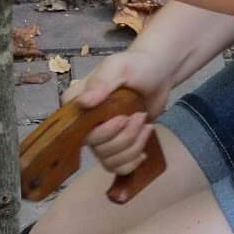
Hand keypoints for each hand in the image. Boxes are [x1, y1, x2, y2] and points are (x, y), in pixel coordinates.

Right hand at [68, 47, 174, 179]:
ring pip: (108, 160)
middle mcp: (84, 123)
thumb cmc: (136, 66)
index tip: (122, 117)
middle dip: (124, 136)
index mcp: (77, 102)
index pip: (75, 130)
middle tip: (139, 116)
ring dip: (133, 146)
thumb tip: (83, 103)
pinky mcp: (116, 147)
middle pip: (97, 148)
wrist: (159, 74)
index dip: (102, 131)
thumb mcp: (119, 67)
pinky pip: (117, 167)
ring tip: (145, 125)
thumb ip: (101, 82)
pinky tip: (143, 146)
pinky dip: (133, 161)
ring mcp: (100, 138)